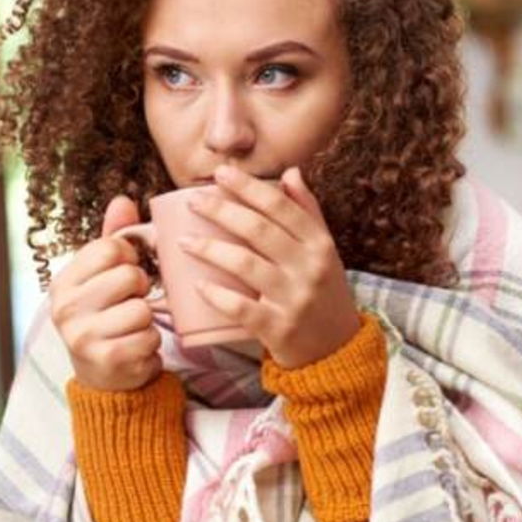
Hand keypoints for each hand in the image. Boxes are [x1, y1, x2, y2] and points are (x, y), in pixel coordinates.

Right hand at [49, 196, 162, 390]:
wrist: (103, 378)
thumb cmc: (107, 319)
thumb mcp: (103, 277)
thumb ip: (113, 239)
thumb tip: (123, 200)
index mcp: (64, 281)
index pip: (110, 248)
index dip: (130, 258)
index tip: (127, 273)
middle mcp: (65, 307)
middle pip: (129, 276)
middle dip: (141, 289)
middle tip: (130, 303)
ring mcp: (83, 335)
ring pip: (142, 308)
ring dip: (147, 320)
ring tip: (132, 328)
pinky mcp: (107, 358)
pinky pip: (149, 336)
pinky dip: (150, 342)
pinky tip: (135, 347)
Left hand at [180, 164, 360, 368]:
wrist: (337, 348)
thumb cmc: (323, 293)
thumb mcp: (324, 252)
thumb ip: (308, 212)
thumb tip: (290, 172)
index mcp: (320, 245)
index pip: (282, 207)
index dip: (249, 187)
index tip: (220, 174)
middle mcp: (309, 268)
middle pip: (259, 230)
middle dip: (222, 210)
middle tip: (193, 201)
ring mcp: (295, 299)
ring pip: (245, 265)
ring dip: (210, 249)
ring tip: (184, 241)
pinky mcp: (279, 328)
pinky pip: (242, 308)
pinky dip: (218, 295)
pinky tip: (198, 284)